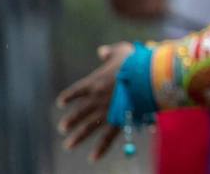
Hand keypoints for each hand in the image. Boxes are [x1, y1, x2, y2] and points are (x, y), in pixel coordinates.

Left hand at [56, 43, 132, 160]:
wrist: (149, 73)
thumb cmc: (137, 60)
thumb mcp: (123, 50)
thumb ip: (110, 52)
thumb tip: (101, 52)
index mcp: (95, 82)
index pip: (76, 91)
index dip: (68, 97)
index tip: (61, 103)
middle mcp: (96, 99)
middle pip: (79, 112)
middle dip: (71, 121)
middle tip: (63, 128)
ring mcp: (106, 111)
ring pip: (88, 127)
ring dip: (78, 137)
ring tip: (68, 145)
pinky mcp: (119, 120)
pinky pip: (108, 137)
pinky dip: (101, 148)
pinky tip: (93, 158)